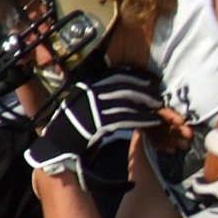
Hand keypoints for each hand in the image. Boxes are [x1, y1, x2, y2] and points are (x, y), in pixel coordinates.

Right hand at [25, 68, 163, 189]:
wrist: (58, 142)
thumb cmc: (72, 124)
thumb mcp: (81, 101)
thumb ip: (97, 93)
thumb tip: (120, 87)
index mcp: (87, 85)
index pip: (115, 75)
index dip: (134, 77)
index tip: (148, 80)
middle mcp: (91, 93)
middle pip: (124, 89)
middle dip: (144, 92)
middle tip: (158, 98)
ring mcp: (94, 108)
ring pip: (127, 104)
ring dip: (145, 107)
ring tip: (158, 110)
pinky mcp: (99, 123)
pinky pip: (126, 119)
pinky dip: (142, 120)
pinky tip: (152, 122)